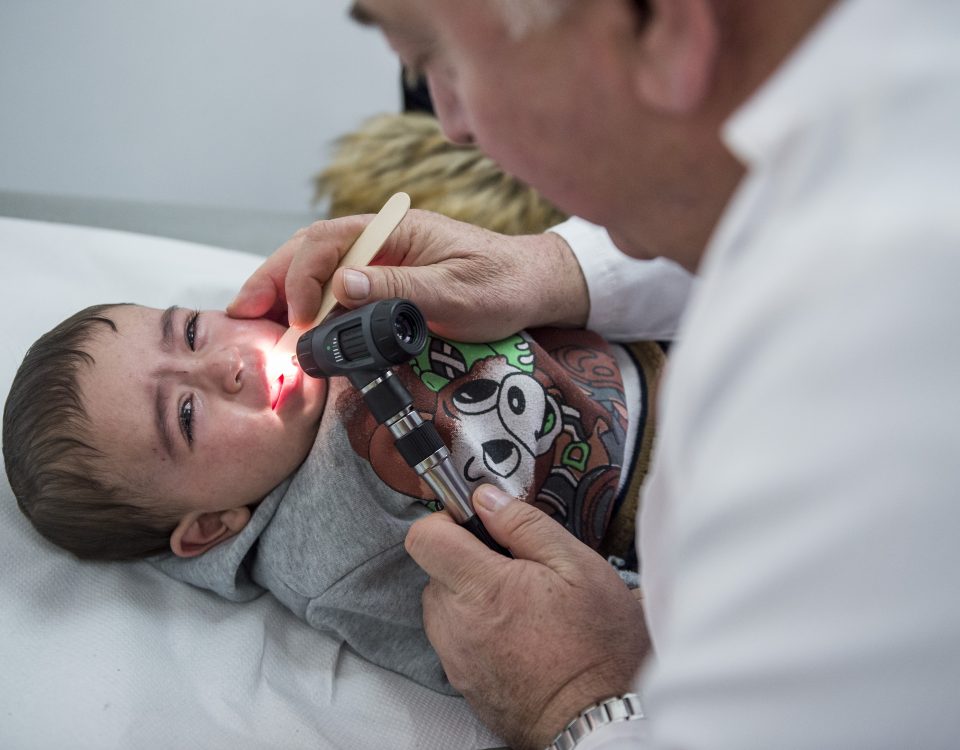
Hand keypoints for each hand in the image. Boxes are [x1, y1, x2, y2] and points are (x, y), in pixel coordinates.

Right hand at [228, 209, 588, 340]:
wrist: (534, 287)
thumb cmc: (503, 285)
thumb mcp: (456, 293)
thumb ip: (401, 289)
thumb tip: (342, 285)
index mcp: (394, 231)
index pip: (327, 241)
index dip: (300, 277)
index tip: (295, 318)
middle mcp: (381, 240)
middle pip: (310, 250)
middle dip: (271, 279)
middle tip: (240, 314)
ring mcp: (383, 261)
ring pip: (319, 269)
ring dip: (284, 292)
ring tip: (253, 320)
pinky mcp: (388, 283)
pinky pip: (339, 289)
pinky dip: (311, 305)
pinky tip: (294, 324)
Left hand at [405, 485, 649, 749]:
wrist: (600, 721)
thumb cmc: (597, 644)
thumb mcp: (578, 566)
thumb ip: (525, 525)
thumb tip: (485, 499)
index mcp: (482, 588)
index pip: (424, 538)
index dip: (444, 521)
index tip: (474, 523)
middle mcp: (456, 624)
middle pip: (435, 572)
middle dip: (467, 562)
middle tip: (515, 570)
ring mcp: (455, 658)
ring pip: (442, 607)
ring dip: (470, 597)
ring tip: (519, 606)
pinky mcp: (462, 682)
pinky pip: (454, 640)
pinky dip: (475, 630)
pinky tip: (517, 636)